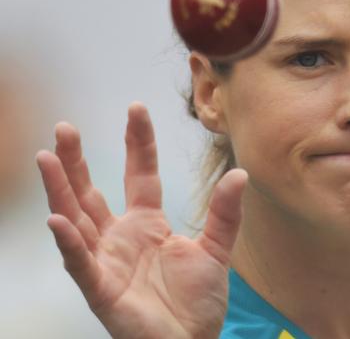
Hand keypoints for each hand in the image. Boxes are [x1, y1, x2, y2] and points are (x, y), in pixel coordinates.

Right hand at [36, 102, 245, 338]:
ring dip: (61, 190)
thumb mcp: (217, 250)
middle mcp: (121, 237)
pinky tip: (57, 219)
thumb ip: (226, 213)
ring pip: (77, 219)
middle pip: (93, 192)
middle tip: (65, 128)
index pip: (140, 174)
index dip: (138, 142)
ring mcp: (107, 262)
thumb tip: (240, 173)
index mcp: (148, 224)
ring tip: (47, 156)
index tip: (136, 108)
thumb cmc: (197, 303)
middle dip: (78, 161)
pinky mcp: (102, 291)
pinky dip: (68, 243)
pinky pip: (81, 264)